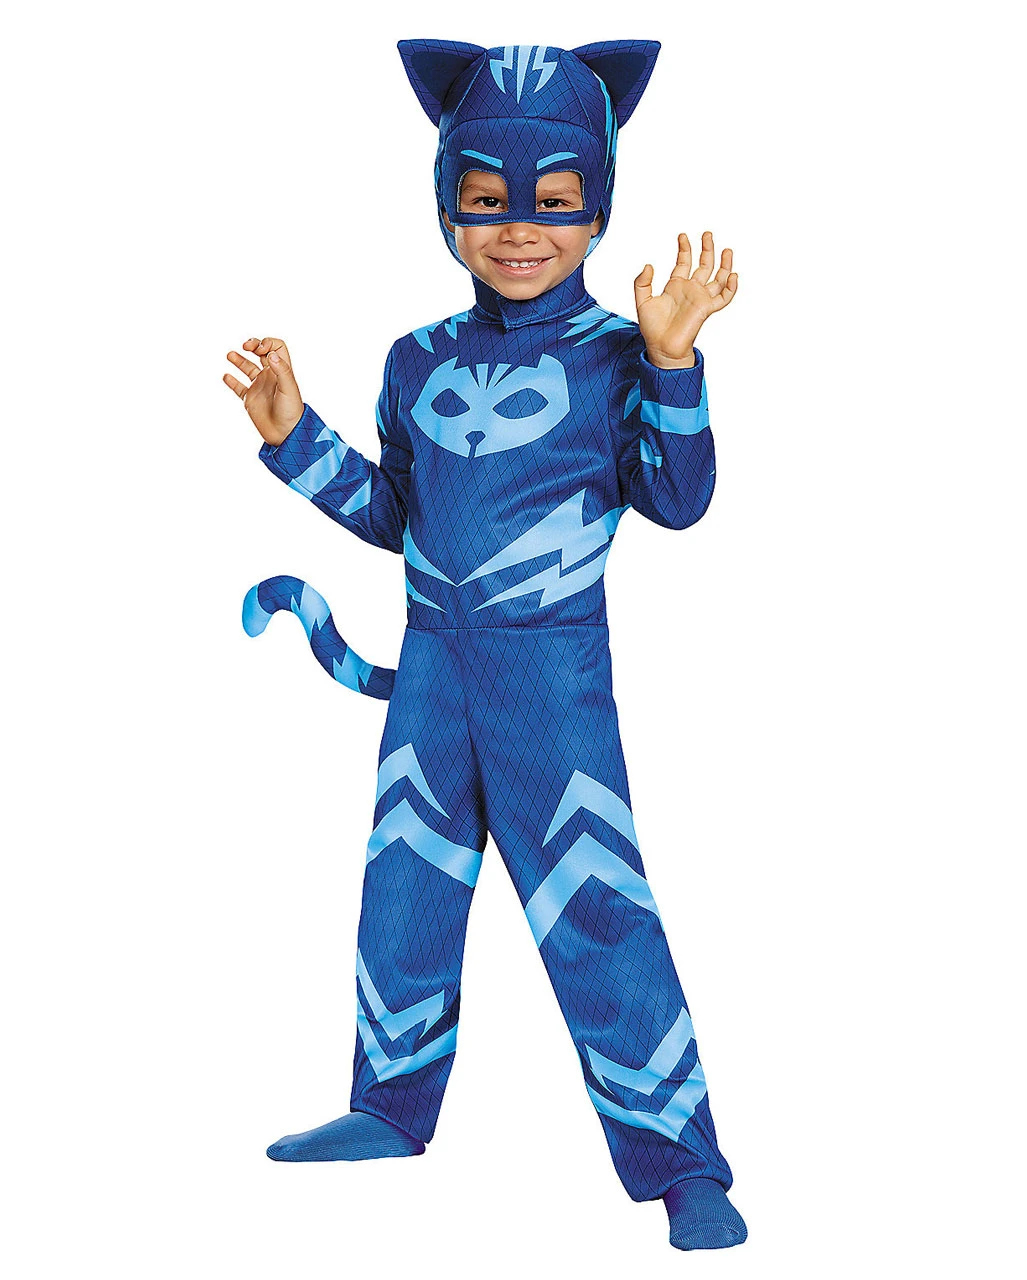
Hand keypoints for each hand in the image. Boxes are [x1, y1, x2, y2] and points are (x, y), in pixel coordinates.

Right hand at [223, 336, 303, 445]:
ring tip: (230, 355)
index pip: (276, 347)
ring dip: (239, 359)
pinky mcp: (251, 399)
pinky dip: (231, 381)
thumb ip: (282, 370)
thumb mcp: (289, 389)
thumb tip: (271, 354)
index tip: (260, 351)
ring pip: (247, 368)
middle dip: (253, 345)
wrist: (286, 434)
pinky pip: (239, 387)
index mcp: (281, 371)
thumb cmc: (292, 412)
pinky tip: (226, 376)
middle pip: (261, 353)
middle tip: (245, 346)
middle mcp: (270, 376)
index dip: (267, 343)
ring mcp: (259, 387)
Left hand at [634, 231, 738, 368]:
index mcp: (676, 286)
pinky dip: (730, 288)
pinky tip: (732, 276)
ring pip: (718, 278)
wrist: (662, 347)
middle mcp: (690, 290)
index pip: (683, 262)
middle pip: (703, 265)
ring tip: (727, 250)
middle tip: (708, 234)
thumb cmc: (652, 328)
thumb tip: (648, 265)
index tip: (683, 236)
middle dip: (707, 249)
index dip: (684, 248)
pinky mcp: (706, 309)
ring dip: (723, 264)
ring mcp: (700, 298)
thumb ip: (642, 283)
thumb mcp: (642, 301)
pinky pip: (723, 298)